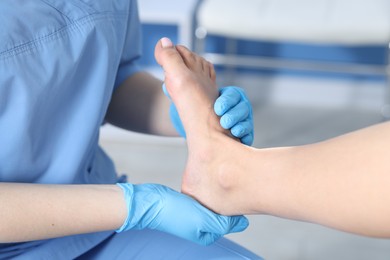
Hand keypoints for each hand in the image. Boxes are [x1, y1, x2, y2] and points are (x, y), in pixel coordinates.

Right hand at [116, 183, 248, 245]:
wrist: (150, 201)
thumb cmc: (172, 213)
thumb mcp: (202, 220)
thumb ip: (223, 223)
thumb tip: (243, 222)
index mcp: (208, 233)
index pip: (231, 221)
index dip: (236, 207)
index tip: (239, 191)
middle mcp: (203, 225)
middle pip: (224, 212)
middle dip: (228, 199)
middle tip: (232, 184)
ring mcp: (196, 214)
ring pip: (215, 202)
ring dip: (219, 193)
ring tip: (221, 181)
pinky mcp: (189, 203)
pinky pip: (205, 196)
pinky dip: (208, 189)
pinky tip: (209, 181)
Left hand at [163, 84, 253, 145]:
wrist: (193, 128)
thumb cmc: (189, 108)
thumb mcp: (183, 90)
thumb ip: (177, 76)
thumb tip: (164, 55)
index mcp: (226, 95)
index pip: (234, 94)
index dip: (227, 100)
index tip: (216, 108)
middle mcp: (236, 107)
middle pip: (243, 108)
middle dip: (234, 114)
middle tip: (224, 121)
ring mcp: (240, 121)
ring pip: (247, 122)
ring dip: (241, 126)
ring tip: (232, 131)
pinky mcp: (241, 136)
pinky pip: (248, 136)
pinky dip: (245, 137)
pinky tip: (237, 139)